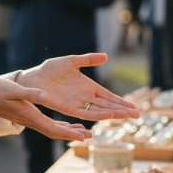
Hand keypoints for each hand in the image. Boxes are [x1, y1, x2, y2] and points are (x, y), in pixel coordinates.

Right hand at [0, 78, 91, 141]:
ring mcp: (29, 120)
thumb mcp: (13, 89)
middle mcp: (31, 121)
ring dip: (69, 131)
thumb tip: (45, 97)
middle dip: (73, 135)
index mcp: (30, 116)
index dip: (69, 133)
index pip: (53, 128)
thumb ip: (30, 93)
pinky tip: (67, 123)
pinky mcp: (28, 115)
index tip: (84, 136)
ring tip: (84, 132)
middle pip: (56, 132)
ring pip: (53, 129)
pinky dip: (60, 125)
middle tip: (90, 136)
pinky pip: (47, 124)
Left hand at [18, 53, 140, 121]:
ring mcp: (78, 103)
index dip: (121, 102)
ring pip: (100, 110)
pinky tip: (109, 114)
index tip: (134, 107)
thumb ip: (88, 59)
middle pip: (108, 105)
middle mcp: (85, 97)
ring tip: (128, 116)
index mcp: (88, 86)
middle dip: (122, 110)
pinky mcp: (69, 108)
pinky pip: (86, 112)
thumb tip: (106, 56)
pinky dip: (98, 114)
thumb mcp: (72, 61)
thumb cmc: (51, 69)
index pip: (109, 96)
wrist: (34, 77)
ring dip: (114, 113)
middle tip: (138, 115)